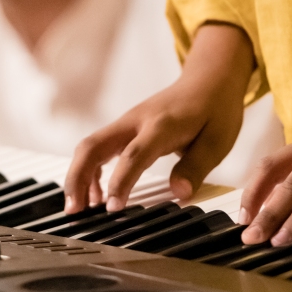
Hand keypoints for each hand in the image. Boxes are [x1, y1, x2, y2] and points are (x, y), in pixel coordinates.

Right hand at [64, 22, 254, 212]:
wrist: (210, 79)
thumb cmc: (215, 108)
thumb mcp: (217, 140)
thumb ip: (196, 167)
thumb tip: (179, 193)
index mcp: (162, 124)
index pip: (134, 154)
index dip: (120, 181)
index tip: (112, 208)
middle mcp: (137, 120)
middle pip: (95, 145)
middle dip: (78, 177)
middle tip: (74, 212)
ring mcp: (128, 122)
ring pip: (91, 145)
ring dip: (79, 175)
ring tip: (80, 209)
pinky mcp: (126, 127)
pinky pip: (98, 147)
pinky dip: (90, 170)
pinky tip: (96, 194)